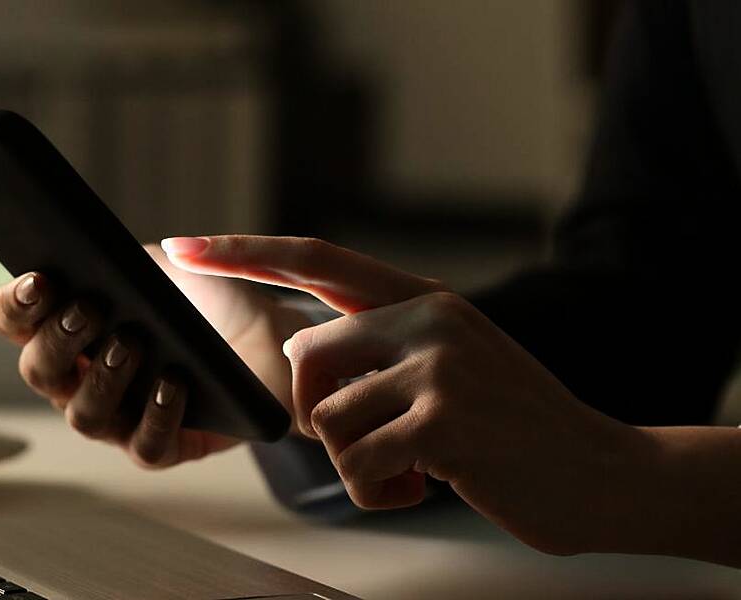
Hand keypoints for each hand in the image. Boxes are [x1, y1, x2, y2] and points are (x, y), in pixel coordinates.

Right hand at [0, 244, 302, 468]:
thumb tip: (96, 250)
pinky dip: (156, 416)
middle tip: (88, 309)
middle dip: (56, 340)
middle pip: (39, 372)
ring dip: (102, 380)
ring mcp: (119, 419)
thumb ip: (123, 257)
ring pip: (85, 416)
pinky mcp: (164, 446)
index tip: (38, 280)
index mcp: (68, 333)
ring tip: (131, 345)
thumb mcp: (159, 268)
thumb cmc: (204, 301)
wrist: (267, 334)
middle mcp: (81, 382)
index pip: (16, 324)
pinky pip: (146, 445)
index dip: (15, 306)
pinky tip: (172, 384)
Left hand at [163, 235, 647, 554]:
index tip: (182, 247)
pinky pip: (354, 463)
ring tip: (416, 465)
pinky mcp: (440, 420)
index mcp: (423, 298)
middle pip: (304, 358)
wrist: (599, 471)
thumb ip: (377, 347)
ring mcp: (437, 366)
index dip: (242, 252)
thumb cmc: (509, 425)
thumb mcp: (449, 363)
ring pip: (324, 418)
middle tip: (373, 442)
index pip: (316, 258)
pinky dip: (378, 491)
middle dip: (315, 413)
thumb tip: (294, 351)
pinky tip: (430, 484)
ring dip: (357, 462)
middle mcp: (428, 317)